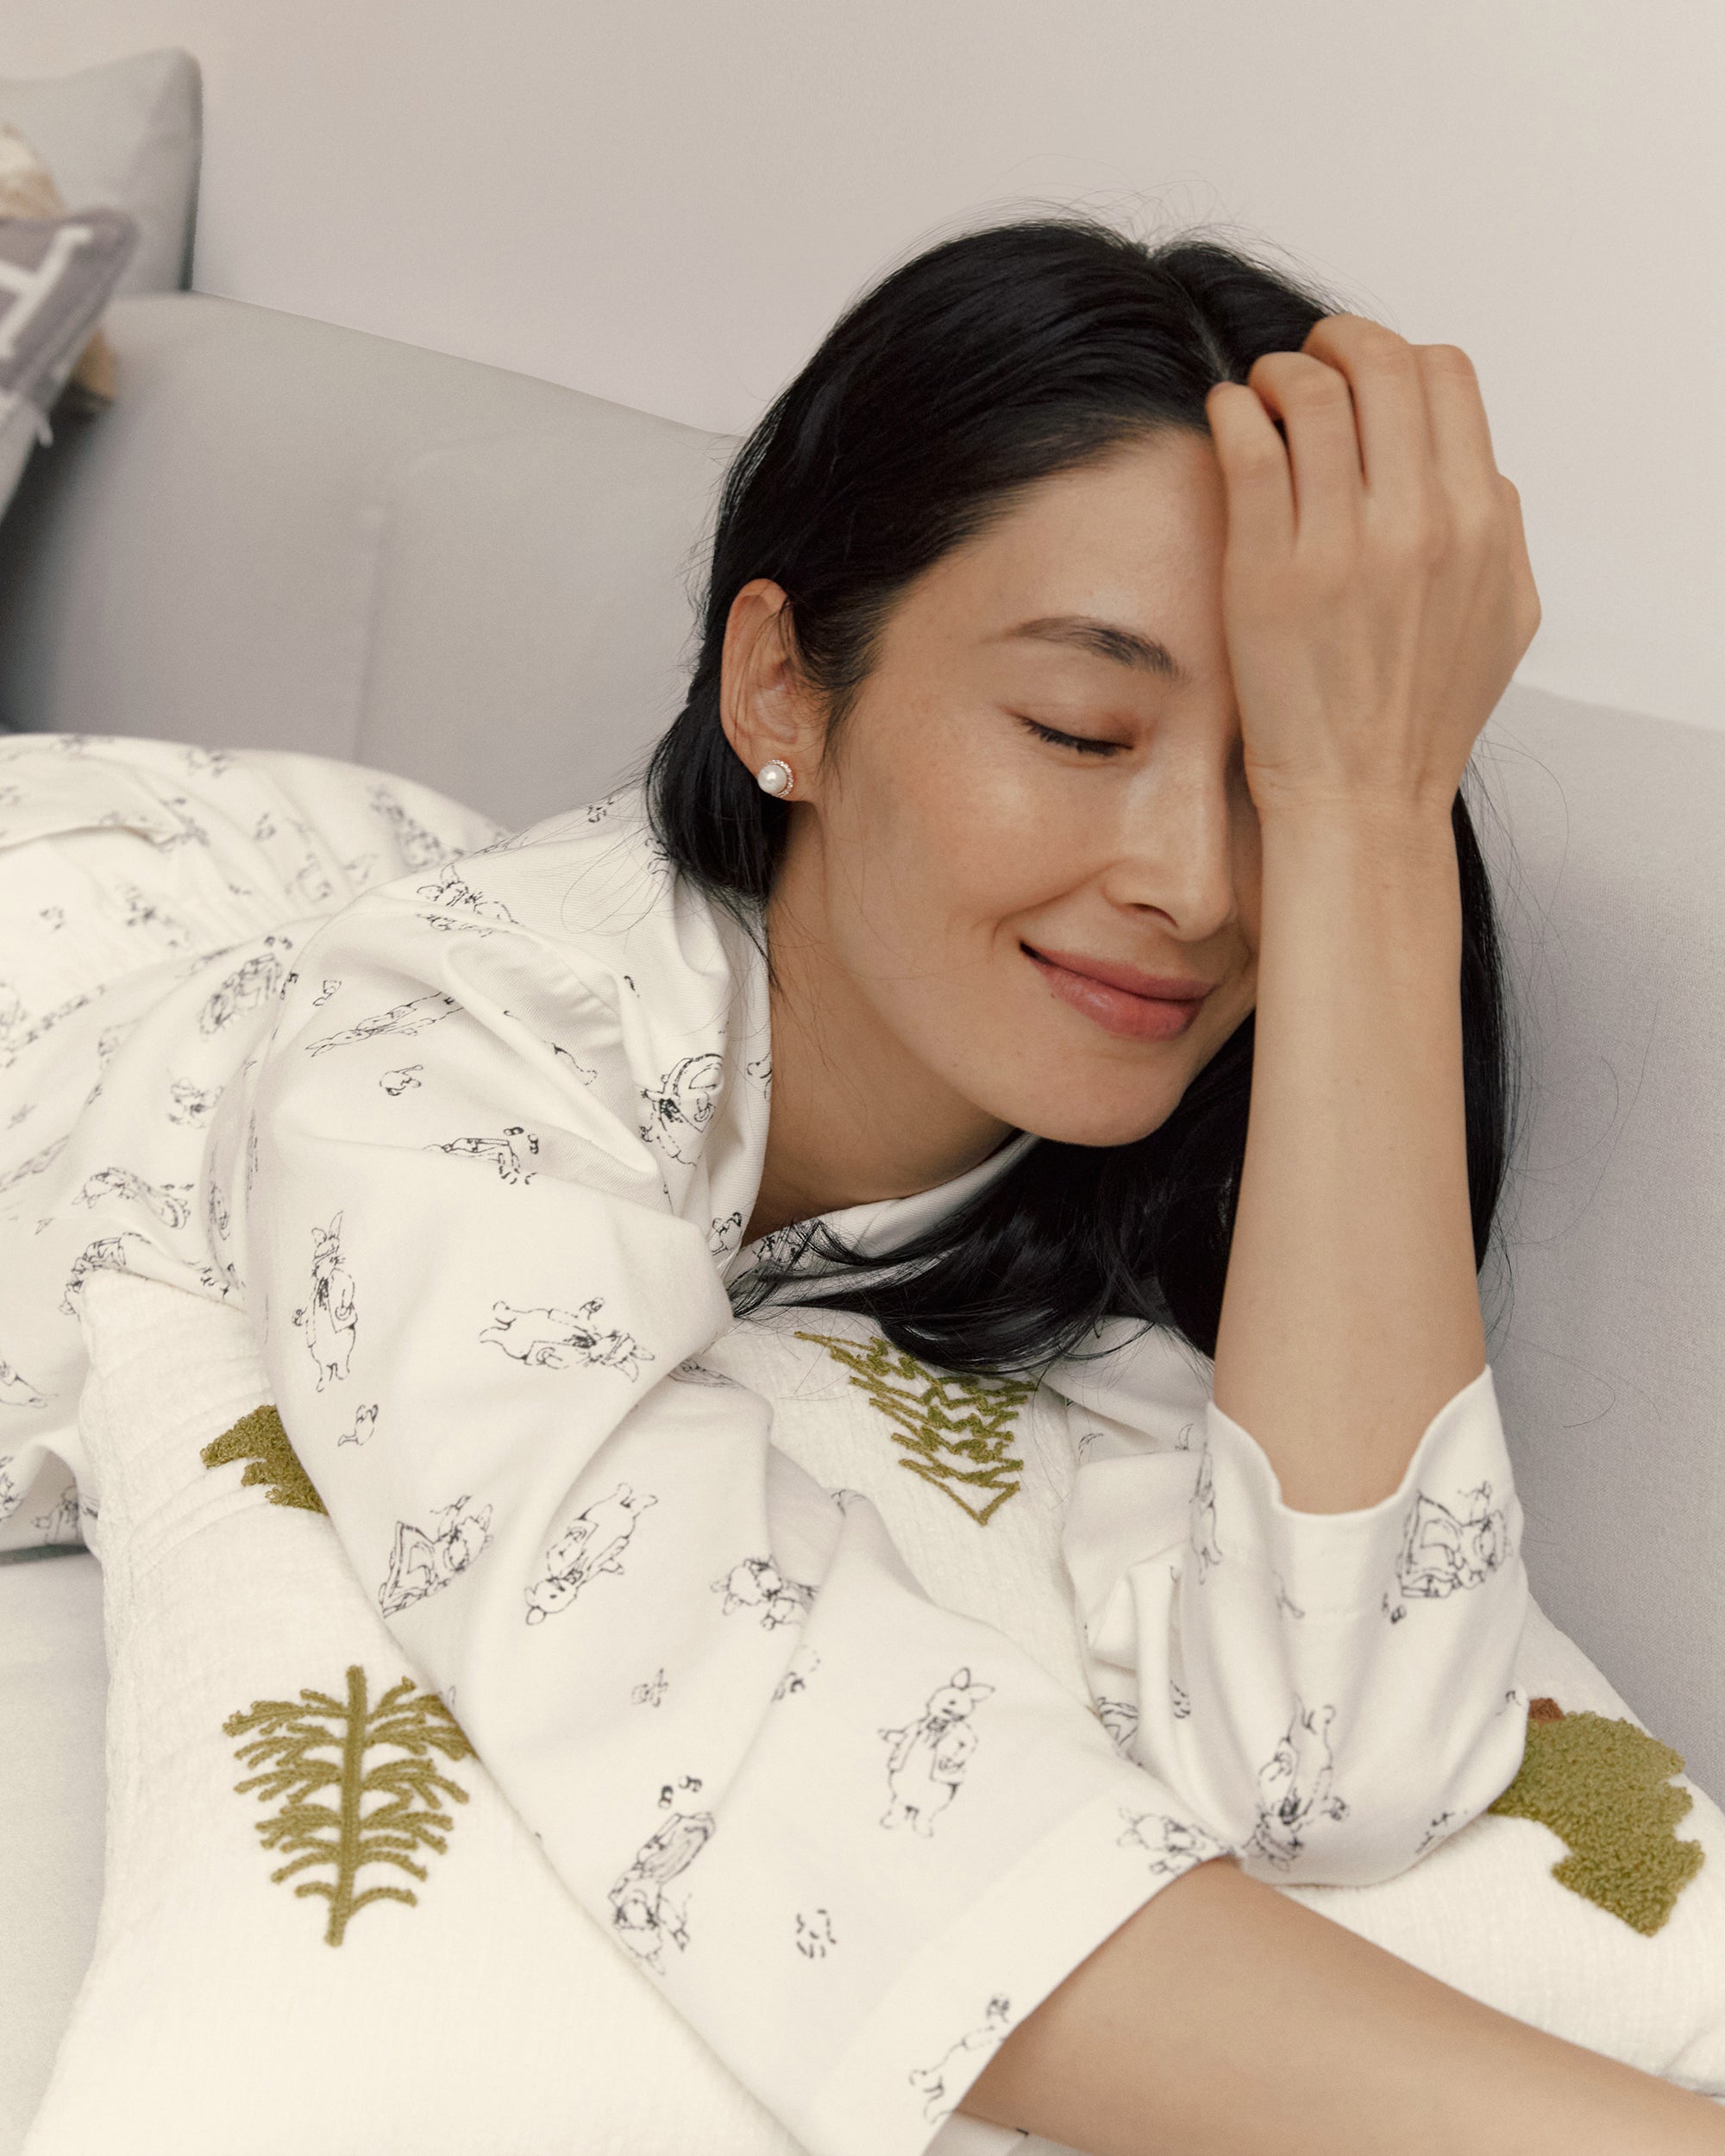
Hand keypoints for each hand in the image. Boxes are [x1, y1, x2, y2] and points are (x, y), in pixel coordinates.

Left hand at [1205, 314, 1541, 825]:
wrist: (1360, 797)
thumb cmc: (1423, 716)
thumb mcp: (1503, 615)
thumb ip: (1500, 528)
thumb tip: (1477, 467)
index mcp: (1477, 521)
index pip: (1445, 376)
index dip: (1399, 354)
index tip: (1365, 370)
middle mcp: (1415, 522)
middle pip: (1381, 364)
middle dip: (1337, 341)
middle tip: (1307, 359)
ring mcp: (1337, 545)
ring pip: (1311, 392)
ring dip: (1279, 371)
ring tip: (1262, 393)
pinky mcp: (1265, 571)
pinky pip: (1247, 447)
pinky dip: (1233, 409)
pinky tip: (1227, 415)